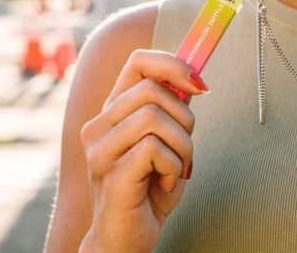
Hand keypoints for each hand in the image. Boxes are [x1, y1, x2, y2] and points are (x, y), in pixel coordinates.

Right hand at [79, 49, 206, 252]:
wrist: (125, 240)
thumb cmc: (147, 191)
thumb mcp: (166, 142)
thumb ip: (172, 111)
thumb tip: (194, 77)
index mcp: (111, 112)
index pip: (138, 62)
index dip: (172, 65)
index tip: (198, 85)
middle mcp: (98, 126)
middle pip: (152, 90)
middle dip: (184, 117)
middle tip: (185, 147)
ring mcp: (100, 150)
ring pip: (155, 117)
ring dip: (181, 145)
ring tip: (176, 169)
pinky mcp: (111, 173)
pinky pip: (155, 149)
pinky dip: (174, 167)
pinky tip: (165, 184)